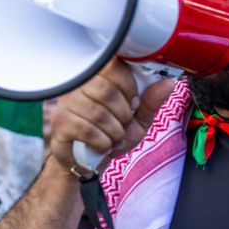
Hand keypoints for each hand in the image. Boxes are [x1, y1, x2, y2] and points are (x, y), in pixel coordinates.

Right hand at [50, 59, 173, 171]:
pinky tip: (102, 145)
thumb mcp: (139, 120)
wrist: (89, 162)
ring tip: (113, 137)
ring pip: (98, 113)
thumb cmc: (113, 135)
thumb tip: (168, 83)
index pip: (115, 66)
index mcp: (100, 78)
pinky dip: (103, 143)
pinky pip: (88, 131)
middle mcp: (80, 85)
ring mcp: (67, 103)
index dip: (130, 88)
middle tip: (123, 124)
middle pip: (106, 90)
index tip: (133, 102)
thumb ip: (151, 102)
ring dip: (114, 132)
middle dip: (123, 114)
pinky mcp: (60, 123)